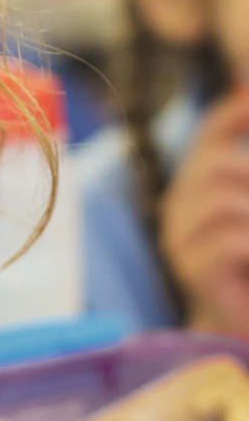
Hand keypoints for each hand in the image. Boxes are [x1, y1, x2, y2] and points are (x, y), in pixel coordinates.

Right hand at [159, 89, 248, 335]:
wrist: (241, 324)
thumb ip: (245, 170)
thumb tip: (246, 97)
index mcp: (196, 186)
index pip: (209, 134)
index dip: (234, 116)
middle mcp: (179, 208)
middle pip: (219, 167)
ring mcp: (180, 242)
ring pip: (227, 203)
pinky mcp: (193, 272)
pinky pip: (231, 242)